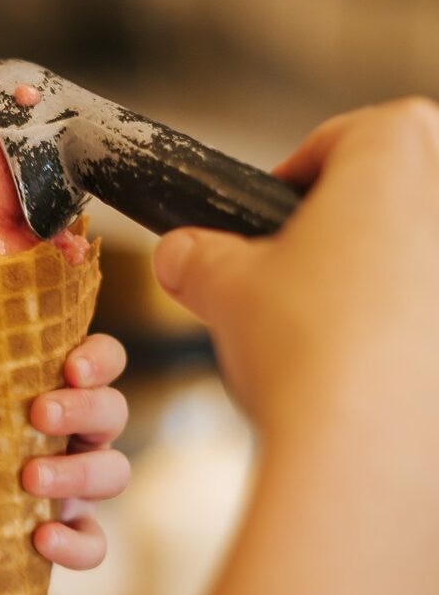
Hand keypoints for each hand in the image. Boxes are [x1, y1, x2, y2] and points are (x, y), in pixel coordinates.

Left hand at [0, 333, 129, 571]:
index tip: (71, 366)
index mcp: (55, 386)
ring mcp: (80, 482)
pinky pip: (94, 542)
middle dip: (83, 409)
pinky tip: (41, 539)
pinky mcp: (70, 529)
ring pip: (114, 472)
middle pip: (112, 410)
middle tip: (39, 414)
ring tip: (30, 479)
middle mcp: (79, 430)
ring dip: (77, 473)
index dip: (99, 358)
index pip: (102, 358)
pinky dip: (74, 544)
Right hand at [153, 98, 438, 451]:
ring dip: (393, 277)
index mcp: (397, 152)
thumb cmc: (309, 353)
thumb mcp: (222, 287)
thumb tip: (181, 255)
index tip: (271, 217)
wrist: (369, 458)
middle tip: (306, 271)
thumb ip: (197, 256)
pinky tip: (381, 372)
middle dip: (356, 222)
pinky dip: (415, 334)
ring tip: (341, 330)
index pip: (347, 136)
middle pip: (405, 186)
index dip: (299, 174)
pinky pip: (432, 313)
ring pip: (427, 252)